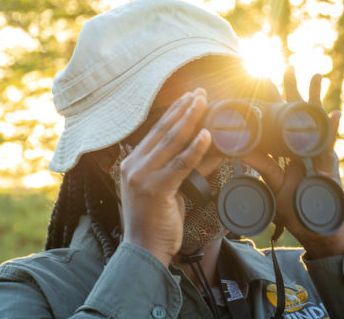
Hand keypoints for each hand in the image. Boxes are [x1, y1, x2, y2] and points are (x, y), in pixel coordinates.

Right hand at [118, 88, 219, 265]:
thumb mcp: (168, 188)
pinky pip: (180, 164)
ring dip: (190, 119)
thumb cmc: (156, 220)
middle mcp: (133, 166)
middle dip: (184, 109)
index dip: (174, 112)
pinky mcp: (155, 189)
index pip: (156, 130)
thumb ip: (185, 167)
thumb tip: (211, 148)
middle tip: (201, 93)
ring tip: (205, 104)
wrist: (144, 249)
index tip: (189, 97)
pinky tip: (207, 136)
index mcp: (132, 163)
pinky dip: (195, 148)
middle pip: (163, 130)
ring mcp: (142, 176)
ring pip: (171, 141)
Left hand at [243, 67, 343, 257]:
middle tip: (288, 65)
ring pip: (317, 120)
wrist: (317, 229)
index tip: (263, 77)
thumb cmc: (296, 208)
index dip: (272, 100)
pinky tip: (335, 113)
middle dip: (294, 89)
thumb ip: (260, 165)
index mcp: (287, 148)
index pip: (277, 119)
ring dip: (316, 98)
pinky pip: (331, 142)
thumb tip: (236, 147)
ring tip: (316, 76)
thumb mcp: (273, 183)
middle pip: (297, 112)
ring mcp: (319, 152)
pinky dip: (333, 128)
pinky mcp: (330, 163)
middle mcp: (303, 146)